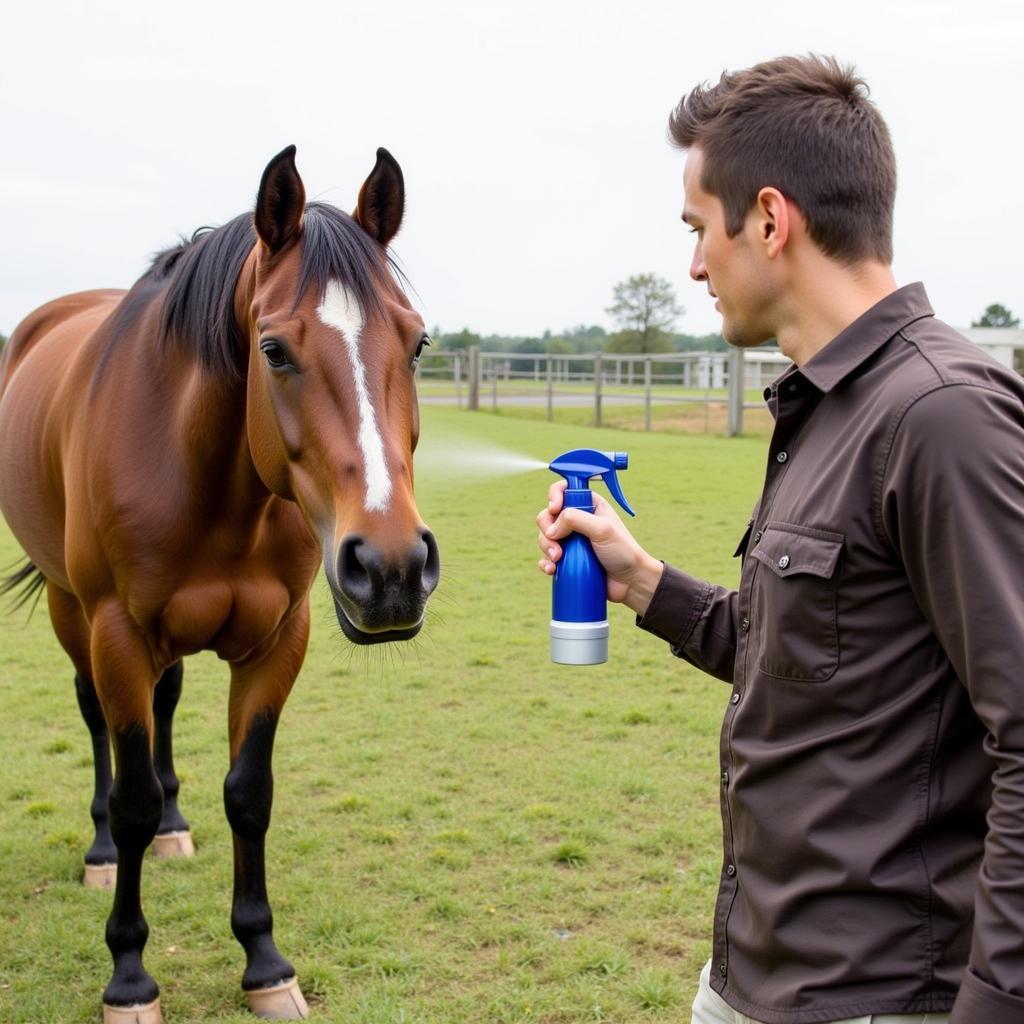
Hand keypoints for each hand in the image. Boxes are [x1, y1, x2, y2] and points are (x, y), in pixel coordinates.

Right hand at [536, 480, 663, 616]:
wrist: (630, 582)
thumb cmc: (623, 551)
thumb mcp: (602, 529)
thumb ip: (575, 519)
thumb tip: (551, 529)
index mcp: (588, 505)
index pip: (563, 490)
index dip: (554, 496)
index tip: (555, 509)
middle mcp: (577, 520)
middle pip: (548, 516)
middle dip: (547, 529)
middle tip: (557, 545)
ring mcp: (571, 541)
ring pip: (545, 537)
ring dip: (546, 548)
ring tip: (558, 560)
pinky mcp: (568, 559)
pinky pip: (547, 558)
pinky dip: (546, 563)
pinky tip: (551, 569)